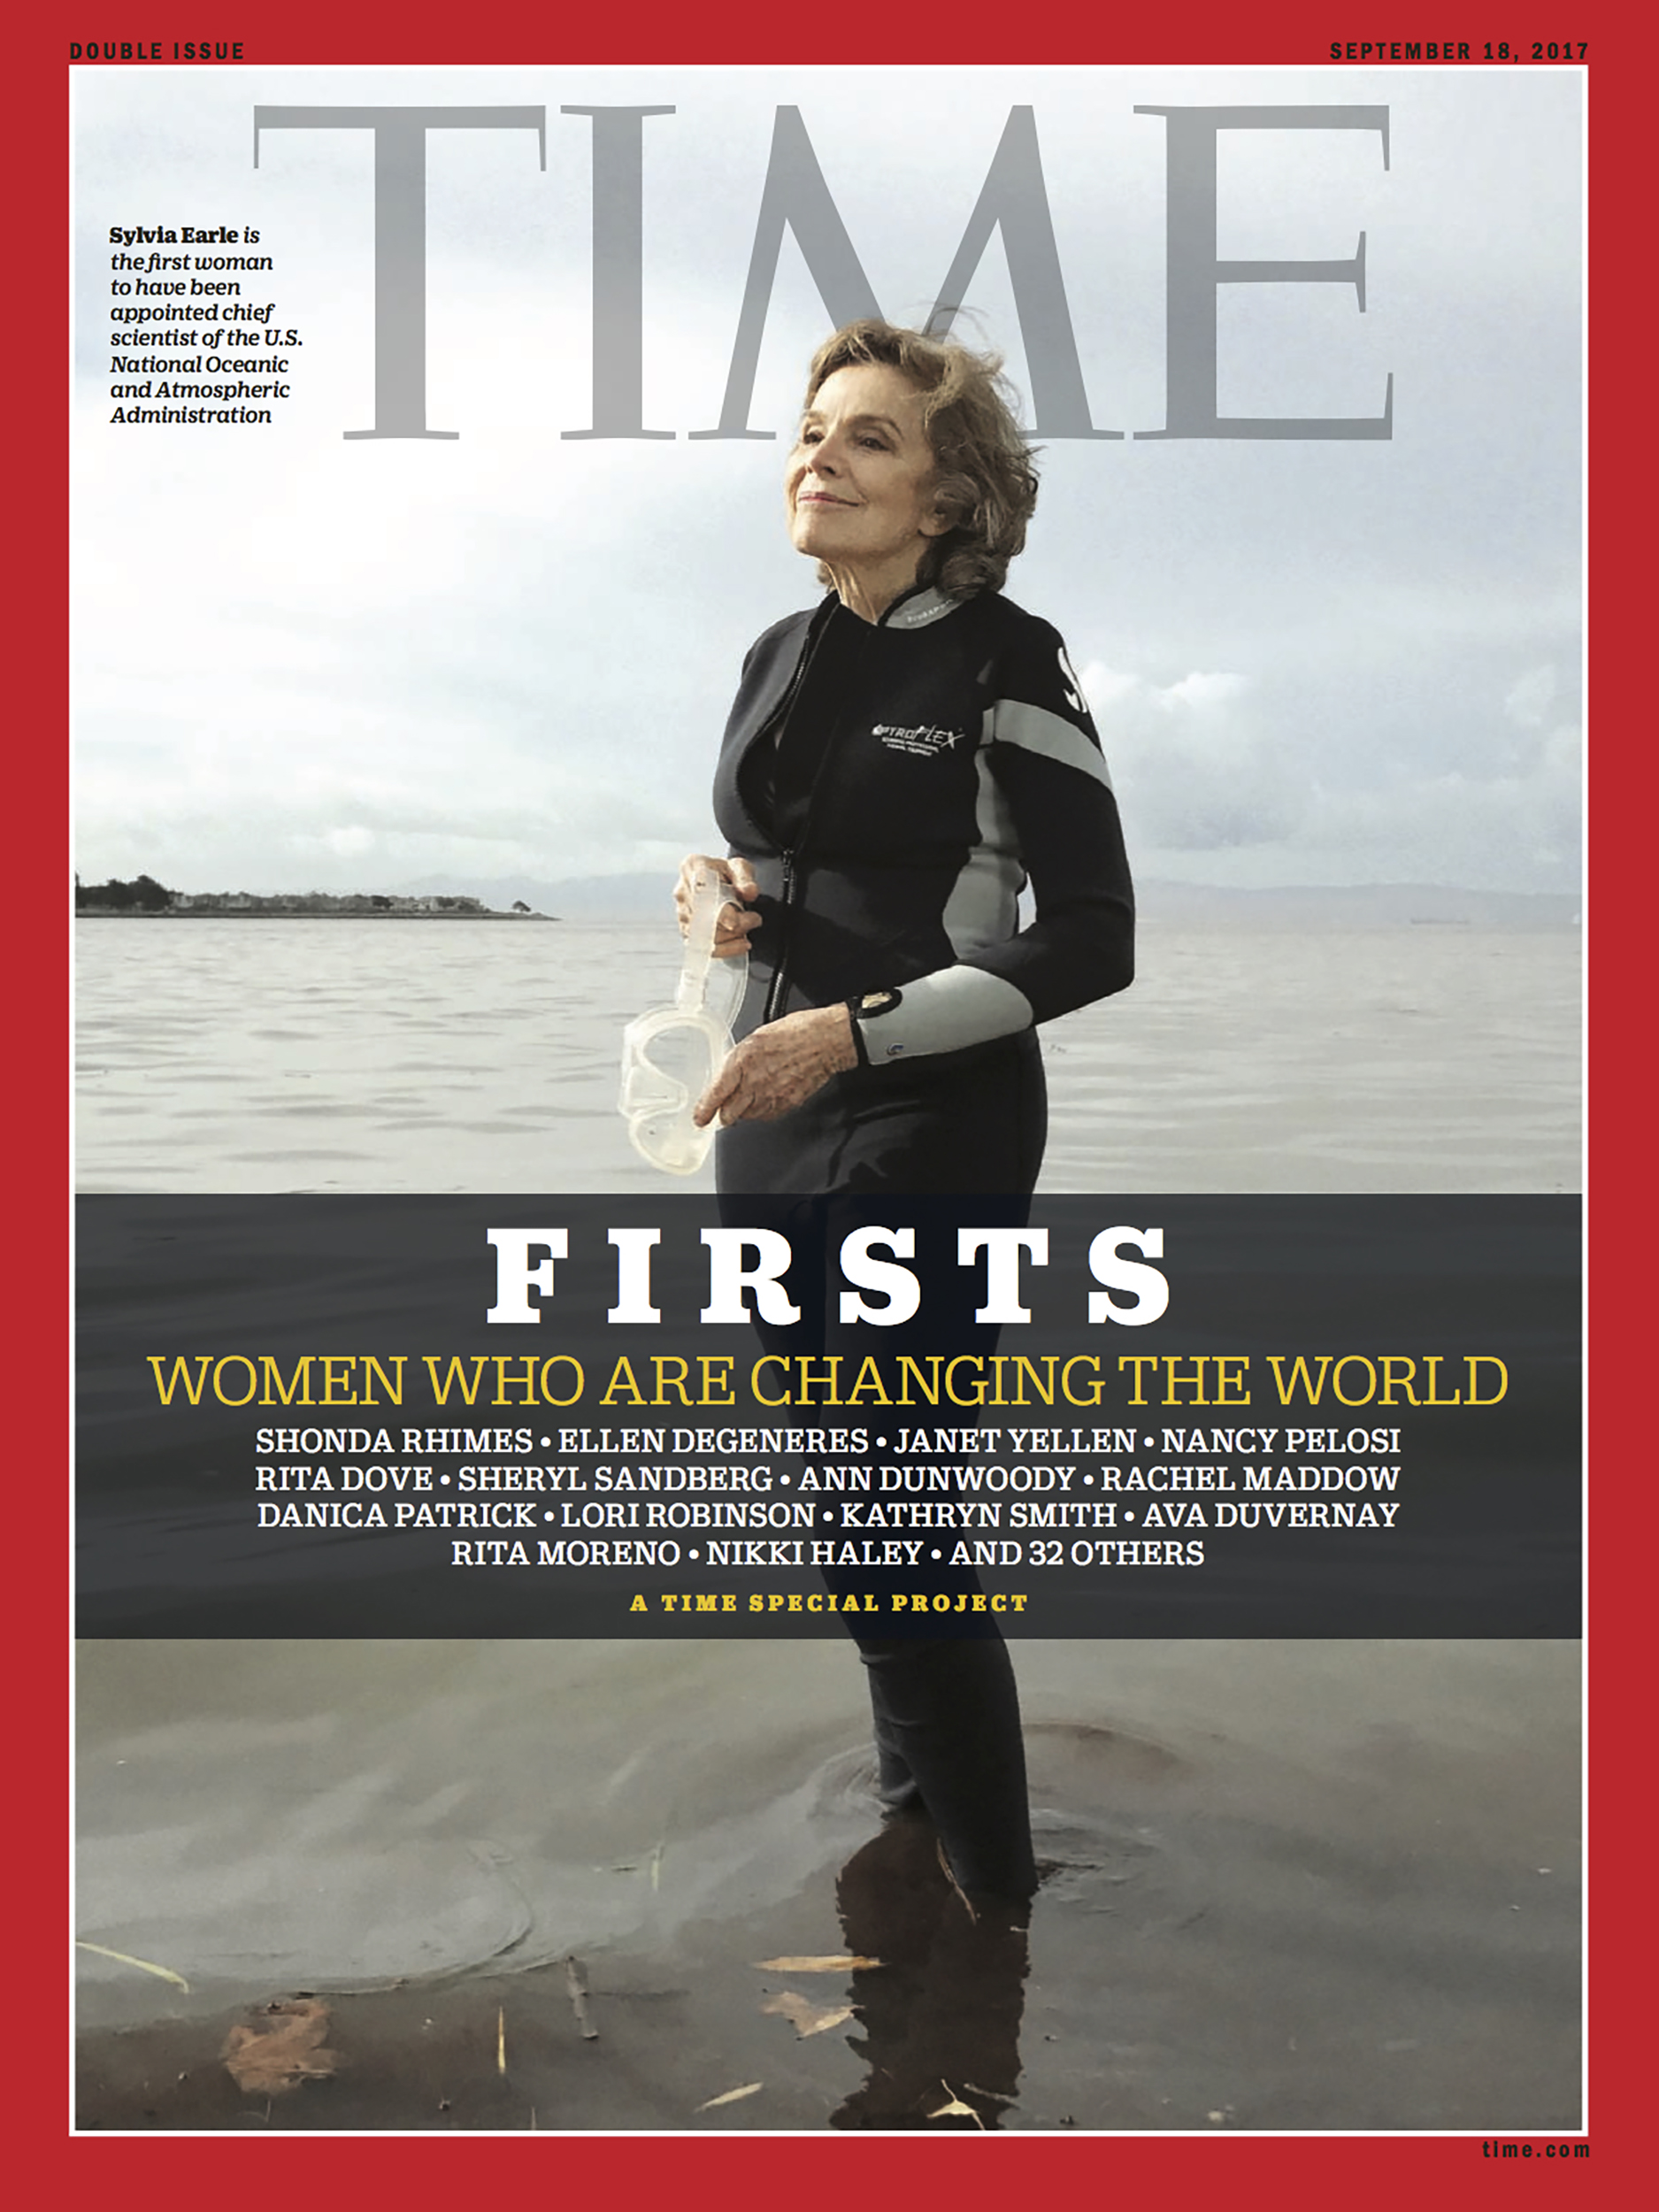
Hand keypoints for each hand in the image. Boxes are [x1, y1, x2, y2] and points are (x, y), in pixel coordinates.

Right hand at [675, 853, 761, 958]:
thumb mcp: (740, 866)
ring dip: (731, 938)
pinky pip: (702, 947)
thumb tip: (750, 892)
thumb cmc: (726, 872)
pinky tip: (740, 944)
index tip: (735, 923)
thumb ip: (746, 878)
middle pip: (705, 918)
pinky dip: (725, 949)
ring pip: (704, 935)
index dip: (719, 912)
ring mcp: (683, 912)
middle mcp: (683, 890)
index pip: (703, 893)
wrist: (717, 879)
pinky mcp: (687, 929)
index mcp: (694, 867)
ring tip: (748, 930)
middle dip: (734, 925)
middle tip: (754, 920)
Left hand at [694, 1004, 857, 1125]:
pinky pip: (767, 1116)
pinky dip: (763, 1111)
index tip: (699, 1117)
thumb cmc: (797, 1032)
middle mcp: (755, 1082)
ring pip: (748, 1117)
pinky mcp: (787, 1104)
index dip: (704, 1109)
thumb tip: (729, 1073)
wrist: (826, 1041)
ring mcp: (772, 1096)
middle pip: (729, 1114)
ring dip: (745, 1110)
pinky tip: (767, 1097)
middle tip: (725, 1107)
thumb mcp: (757, 1037)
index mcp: (743, 1060)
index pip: (716, 1093)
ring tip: (753, 1095)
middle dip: (725, 1112)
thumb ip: (740, 1058)